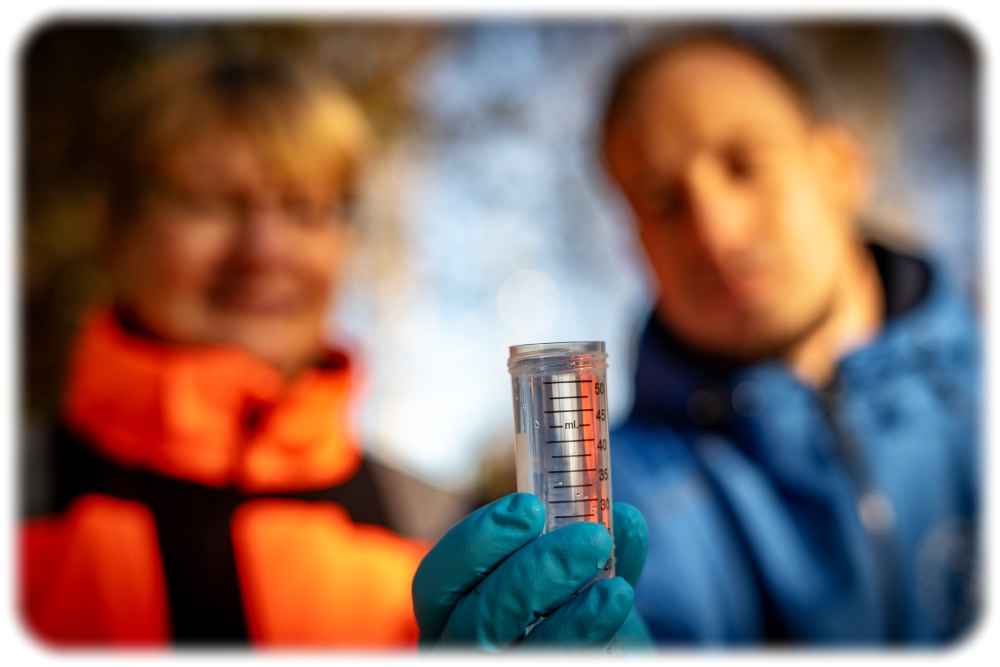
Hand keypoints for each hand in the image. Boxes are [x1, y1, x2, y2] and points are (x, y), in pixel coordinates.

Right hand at [411, 492, 649, 648]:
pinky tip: (616, 603)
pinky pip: (560, 663)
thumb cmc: (573, 612)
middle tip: (592, 538)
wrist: (597, 653)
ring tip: (617, 582)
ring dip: (573, 612)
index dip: (477, 540)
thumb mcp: (578, 576)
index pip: (438, 580)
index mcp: (452, 611)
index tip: (529, 507)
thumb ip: (592, 548)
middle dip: (535, 571)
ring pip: (520, 650)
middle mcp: (465, 648)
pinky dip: (588, 632)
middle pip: (480, 618)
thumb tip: (621, 519)